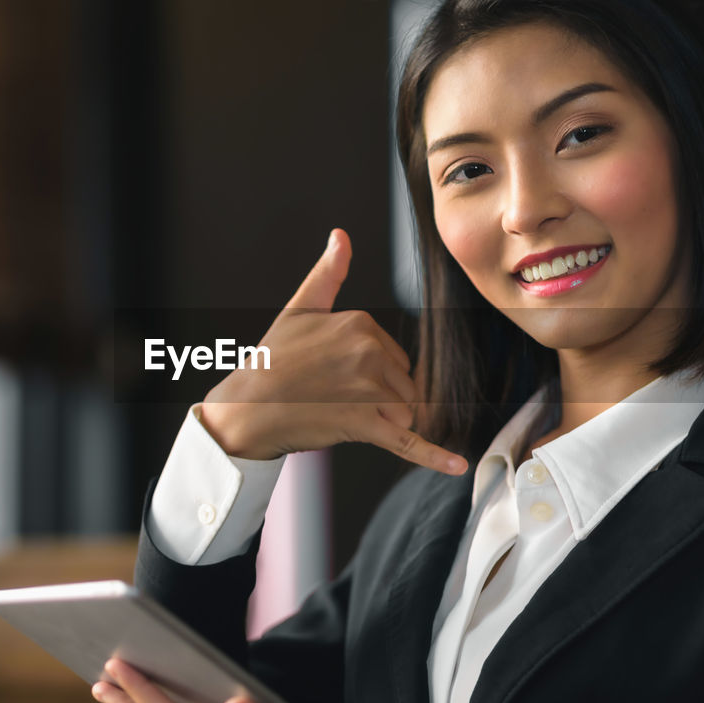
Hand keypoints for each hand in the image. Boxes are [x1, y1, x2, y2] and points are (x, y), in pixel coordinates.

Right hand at [200, 228, 466, 475]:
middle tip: (333, 399)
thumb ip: (327, 274)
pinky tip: (457, 466)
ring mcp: (368, 389)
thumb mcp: (298, 310)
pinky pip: (407, 442)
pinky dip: (434, 456)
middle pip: (405, 387)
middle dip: (381, 401)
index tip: (334, 378)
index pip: (395, 360)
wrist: (246, 409)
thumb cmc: (271, 363)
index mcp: (360, 323)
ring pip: (404, 413)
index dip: (372, 377)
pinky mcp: (365, 424)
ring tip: (339, 416)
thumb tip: (341, 236)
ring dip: (381, 423)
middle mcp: (369, 351)